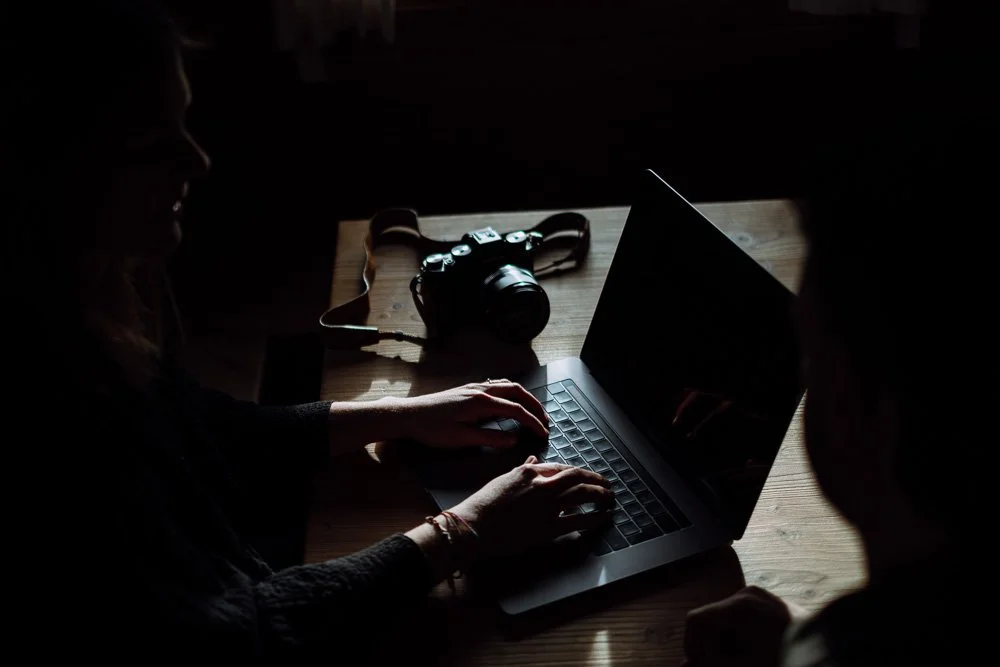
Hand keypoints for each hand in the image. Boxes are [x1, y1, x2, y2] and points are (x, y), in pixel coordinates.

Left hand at [399, 380, 548, 448]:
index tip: (543, 433)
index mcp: (481, 403)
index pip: (516, 410)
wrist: (408, 414)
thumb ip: (490, 438)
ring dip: (523, 396)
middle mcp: (480, 390)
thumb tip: (513, 439)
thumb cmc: (431, 429)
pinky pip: (496, 385)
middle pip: (517, 392)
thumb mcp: (461, 439)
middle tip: (545, 420)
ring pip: (507, 385)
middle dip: (534, 405)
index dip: (533, 422)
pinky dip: (510, 392)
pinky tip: (510, 401)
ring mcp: (474, 387)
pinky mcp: (468, 389)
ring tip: (532, 411)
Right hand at [449, 455, 613, 556]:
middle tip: (606, 484)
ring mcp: (547, 506)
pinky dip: (594, 518)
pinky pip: (578, 521)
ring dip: (600, 494)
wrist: (474, 525)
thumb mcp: (503, 479)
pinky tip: (603, 517)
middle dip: (596, 479)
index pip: (561, 467)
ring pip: (583, 494)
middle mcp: (542, 485)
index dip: (577, 472)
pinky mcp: (548, 528)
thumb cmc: (484, 503)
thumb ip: (522, 470)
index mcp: (530, 473)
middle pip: (578, 477)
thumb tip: (533, 461)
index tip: (586, 475)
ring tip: (609, 497)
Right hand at [683, 586, 805, 666]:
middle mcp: (746, 594)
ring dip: (726, 643)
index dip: (692, 646)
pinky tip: (755, 652)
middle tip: (727, 666)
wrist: (832, 650)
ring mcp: (759, 595)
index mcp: (739, 606)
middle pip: (711, 620)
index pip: (696, 620)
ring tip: (745, 660)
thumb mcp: (748, 666)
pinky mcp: (769, 600)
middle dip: (712, 647)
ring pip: (725, 619)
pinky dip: (740, 636)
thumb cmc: (790, 658)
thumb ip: (714, 665)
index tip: (702, 666)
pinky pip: (742, 616)